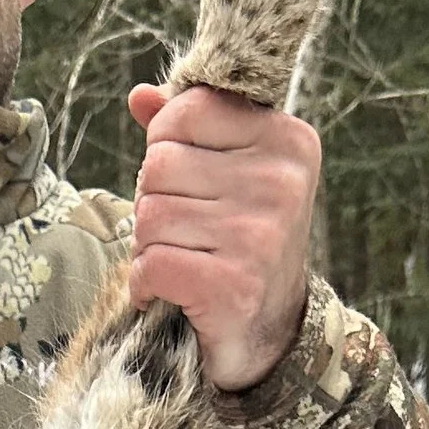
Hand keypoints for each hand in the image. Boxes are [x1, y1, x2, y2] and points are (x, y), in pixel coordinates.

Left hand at [125, 82, 317, 392]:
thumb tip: (141, 97)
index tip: (188, 181)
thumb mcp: (228, 172)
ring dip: (148, 245)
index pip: (187, 111)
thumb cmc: (241, 240)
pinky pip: (150, 264)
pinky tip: (169, 291)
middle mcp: (280, 183)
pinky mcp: (232, 285)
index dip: (165, 145)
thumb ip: (187, 129)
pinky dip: (145, 282)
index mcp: (287, 141)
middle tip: (184, 231)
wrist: (270, 332)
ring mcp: (259, 235)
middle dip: (153, 201)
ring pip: (149, 215)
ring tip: (181, 259)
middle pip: (159, 165)